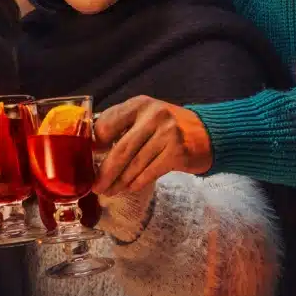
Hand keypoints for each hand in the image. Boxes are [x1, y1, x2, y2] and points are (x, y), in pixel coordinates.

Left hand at [92, 95, 211, 194]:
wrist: (209, 134)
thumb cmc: (170, 127)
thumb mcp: (146, 116)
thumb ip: (122, 126)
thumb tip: (93, 148)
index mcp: (140, 104)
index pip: (107, 124)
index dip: (95, 145)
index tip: (87, 160)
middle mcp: (153, 115)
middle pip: (120, 149)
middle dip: (105, 172)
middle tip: (96, 186)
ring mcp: (167, 133)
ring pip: (135, 164)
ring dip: (120, 182)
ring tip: (110, 191)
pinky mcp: (177, 152)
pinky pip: (150, 172)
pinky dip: (137, 182)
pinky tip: (129, 188)